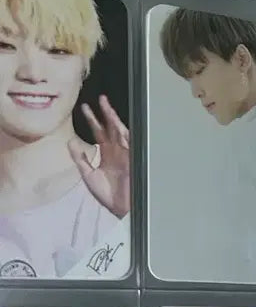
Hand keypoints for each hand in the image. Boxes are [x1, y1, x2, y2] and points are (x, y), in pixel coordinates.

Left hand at [68, 94, 130, 218]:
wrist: (122, 207)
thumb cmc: (108, 195)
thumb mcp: (89, 175)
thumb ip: (81, 159)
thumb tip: (70, 142)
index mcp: (107, 155)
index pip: (99, 133)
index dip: (93, 120)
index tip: (85, 108)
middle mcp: (117, 151)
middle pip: (110, 128)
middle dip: (105, 113)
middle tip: (100, 99)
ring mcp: (126, 154)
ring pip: (119, 131)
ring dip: (113, 118)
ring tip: (106, 105)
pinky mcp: (133, 158)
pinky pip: (129, 142)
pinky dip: (124, 132)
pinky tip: (117, 122)